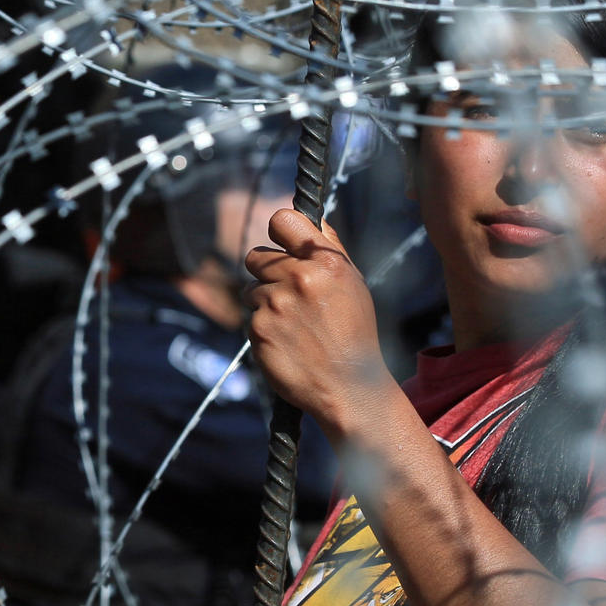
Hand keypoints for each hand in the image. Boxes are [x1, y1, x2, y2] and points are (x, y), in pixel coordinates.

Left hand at [243, 209, 401, 438]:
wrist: (349, 387)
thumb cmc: (354, 333)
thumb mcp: (353, 284)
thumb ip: (329, 249)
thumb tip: (310, 217)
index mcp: (325, 262)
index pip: (282, 220)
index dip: (279, 231)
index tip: (282, 243)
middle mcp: (298, 278)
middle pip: (256, 255)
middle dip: (267, 271)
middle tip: (288, 292)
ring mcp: (275, 304)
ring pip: (251, 289)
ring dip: (266, 302)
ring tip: (294, 324)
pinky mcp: (258, 329)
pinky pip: (251, 316)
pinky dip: (264, 327)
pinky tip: (287, 342)